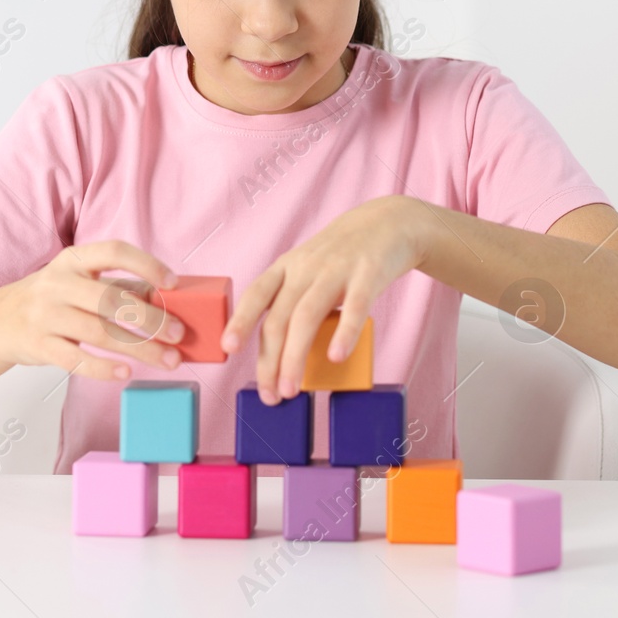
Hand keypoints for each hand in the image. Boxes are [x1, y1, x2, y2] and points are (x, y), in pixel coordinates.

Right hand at [0, 240, 187, 380]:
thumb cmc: (51, 300)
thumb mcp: (79, 282)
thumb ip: (119, 287)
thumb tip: (168, 297)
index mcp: (73, 260)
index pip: (114, 251)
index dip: (146, 264)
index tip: (173, 282)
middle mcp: (57, 283)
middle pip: (111, 299)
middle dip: (152, 319)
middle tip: (180, 334)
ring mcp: (45, 315)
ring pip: (100, 333)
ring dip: (140, 349)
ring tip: (168, 360)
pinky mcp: (38, 345)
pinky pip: (76, 360)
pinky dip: (104, 368)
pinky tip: (127, 372)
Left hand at [221, 196, 427, 404]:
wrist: (389, 221)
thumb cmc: (343, 256)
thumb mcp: (308, 268)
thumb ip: (293, 302)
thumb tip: (279, 355)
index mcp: (288, 266)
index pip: (257, 294)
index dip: (241, 320)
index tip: (227, 348)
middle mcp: (307, 267)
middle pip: (280, 316)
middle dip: (270, 359)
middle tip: (270, 395)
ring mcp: (337, 270)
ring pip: (307, 316)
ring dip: (294, 356)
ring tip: (291, 389)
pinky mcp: (369, 274)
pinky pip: (355, 307)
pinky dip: (344, 333)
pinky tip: (336, 357)